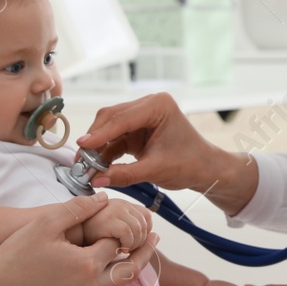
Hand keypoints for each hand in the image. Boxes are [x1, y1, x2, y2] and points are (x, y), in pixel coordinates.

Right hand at [0, 195, 155, 285]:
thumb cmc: (17, 252)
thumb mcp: (46, 223)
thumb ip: (78, 208)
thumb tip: (104, 198)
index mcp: (86, 264)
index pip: (116, 243)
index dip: (119, 230)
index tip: (127, 220)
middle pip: (130, 269)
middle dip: (144, 252)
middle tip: (154, 238)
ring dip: (125, 268)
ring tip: (134, 253)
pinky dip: (105, 283)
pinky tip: (105, 271)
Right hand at [76, 94, 257, 214]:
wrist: (205, 169)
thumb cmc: (190, 163)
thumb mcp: (156, 170)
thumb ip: (125, 174)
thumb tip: (97, 179)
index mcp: (158, 105)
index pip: (123, 118)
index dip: (101, 133)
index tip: (82, 145)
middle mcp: (148, 105)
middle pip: (111, 118)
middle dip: (95, 139)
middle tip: (80, 160)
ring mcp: (142, 117)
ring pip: (110, 128)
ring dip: (97, 147)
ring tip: (85, 165)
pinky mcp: (137, 131)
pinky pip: (115, 139)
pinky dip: (105, 152)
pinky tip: (96, 166)